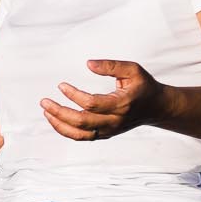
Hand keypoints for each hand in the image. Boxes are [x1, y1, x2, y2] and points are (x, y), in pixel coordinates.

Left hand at [41, 59, 172, 140]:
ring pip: (79, 134)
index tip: (61, 85)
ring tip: (46, 111)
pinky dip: (66, 130)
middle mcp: (114, 121)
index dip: (73, 95)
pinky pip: (81, 137)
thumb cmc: (143, 85)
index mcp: (122, 104)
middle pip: (81, 121)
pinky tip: (55, 119)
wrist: (156, 107)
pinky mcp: (105, 135)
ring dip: (59, 124)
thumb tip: (88, 63)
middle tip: (44, 101)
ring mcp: (109, 131)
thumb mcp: (133, 70)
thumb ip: (111, 66)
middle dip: (59, 111)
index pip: (91, 104)